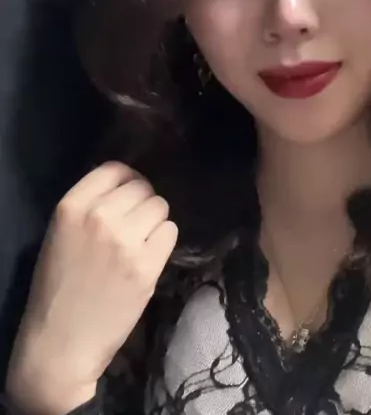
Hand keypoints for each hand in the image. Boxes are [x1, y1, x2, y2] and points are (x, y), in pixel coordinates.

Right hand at [6, 162, 177, 414]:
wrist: (61, 343)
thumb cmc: (58, 288)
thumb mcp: (61, 234)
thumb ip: (91, 205)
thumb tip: (128, 184)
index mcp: (72, 206)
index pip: (115, 169)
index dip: (127, 180)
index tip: (128, 195)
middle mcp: (100, 216)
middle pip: (142, 187)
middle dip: (142, 202)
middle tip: (135, 225)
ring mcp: (125, 240)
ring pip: (160, 206)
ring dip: (155, 222)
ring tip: (141, 242)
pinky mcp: (146, 266)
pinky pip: (171, 231)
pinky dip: (164, 241)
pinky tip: (149, 256)